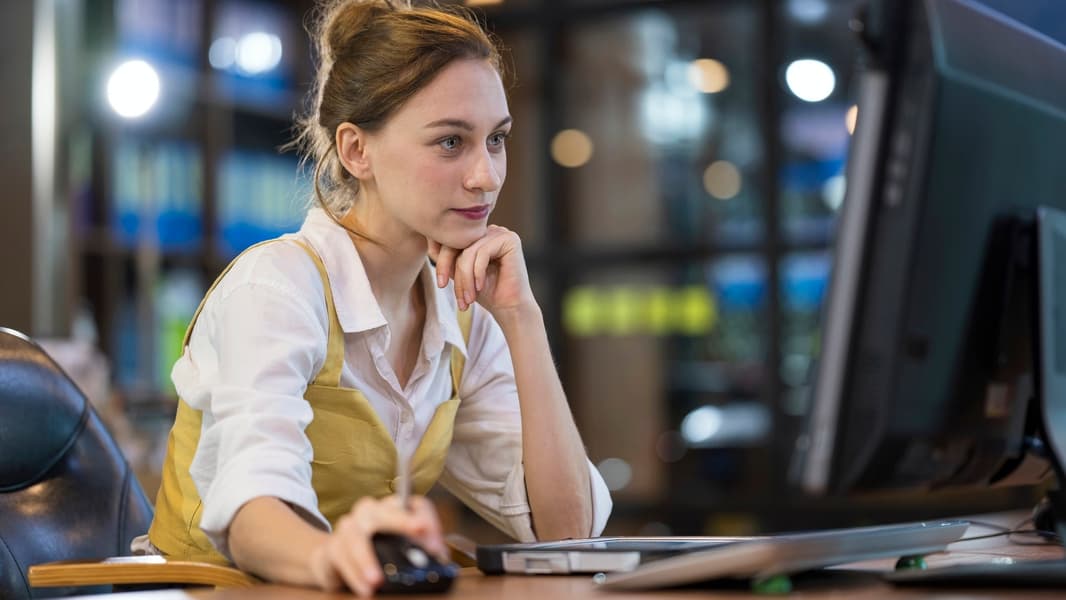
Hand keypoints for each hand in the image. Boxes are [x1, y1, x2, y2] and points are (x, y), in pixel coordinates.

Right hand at [306, 495, 446, 595]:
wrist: (335, 559)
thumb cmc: (377, 553)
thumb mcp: (402, 552)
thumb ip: (420, 553)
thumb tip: (438, 561)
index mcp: (395, 509)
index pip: (416, 505)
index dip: (429, 521)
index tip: (436, 547)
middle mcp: (372, 511)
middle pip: (385, 510)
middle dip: (402, 521)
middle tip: (418, 530)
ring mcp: (350, 526)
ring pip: (357, 535)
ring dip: (367, 559)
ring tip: (377, 580)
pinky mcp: (333, 546)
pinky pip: (341, 556)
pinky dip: (353, 574)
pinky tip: (365, 588)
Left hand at [429, 225, 534, 315]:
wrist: (510, 307)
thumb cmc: (486, 292)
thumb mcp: (459, 272)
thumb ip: (446, 257)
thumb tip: (429, 239)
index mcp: (478, 235)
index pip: (451, 240)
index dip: (442, 261)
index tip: (441, 284)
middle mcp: (489, 230)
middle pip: (458, 244)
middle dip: (450, 269)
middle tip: (449, 290)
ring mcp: (500, 232)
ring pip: (469, 252)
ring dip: (465, 278)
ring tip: (467, 298)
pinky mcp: (510, 240)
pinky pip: (482, 253)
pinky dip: (478, 273)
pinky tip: (480, 287)